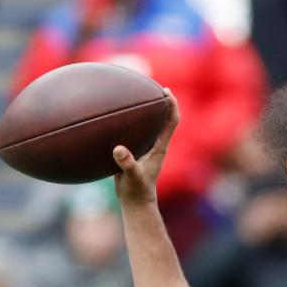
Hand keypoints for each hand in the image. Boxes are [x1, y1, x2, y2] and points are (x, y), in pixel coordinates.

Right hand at [112, 88, 179, 209]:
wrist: (135, 201)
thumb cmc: (137, 190)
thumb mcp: (132, 177)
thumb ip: (127, 163)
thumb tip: (118, 149)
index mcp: (159, 147)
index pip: (171, 122)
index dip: (172, 106)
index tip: (167, 91)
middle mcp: (155, 145)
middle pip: (163, 118)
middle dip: (160, 102)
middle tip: (153, 85)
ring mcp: (146, 148)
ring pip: (149, 124)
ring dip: (146, 111)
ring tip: (135, 95)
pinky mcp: (135, 152)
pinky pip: (134, 132)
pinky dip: (129, 122)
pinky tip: (115, 116)